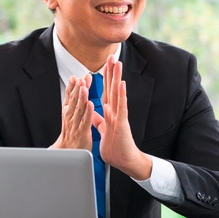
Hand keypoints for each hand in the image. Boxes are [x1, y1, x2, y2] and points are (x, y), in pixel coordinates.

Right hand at [51, 74, 94, 150]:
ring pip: (79, 108)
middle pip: (74, 99)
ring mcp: (76, 124)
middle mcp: (70, 116)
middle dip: (77, 88)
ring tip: (84, 86)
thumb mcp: (71, 114)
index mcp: (68, 111)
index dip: (73, 86)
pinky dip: (88, 112)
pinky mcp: (83, 132)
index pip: (70, 96)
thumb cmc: (72, 132)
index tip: (76, 76)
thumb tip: (79, 88)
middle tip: (80, 77)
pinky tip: (90, 104)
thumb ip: (75, 101)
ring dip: (81, 96)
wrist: (68, 150)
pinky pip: (86, 121)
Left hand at [95, 55, 151, 180]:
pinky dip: (121, 95)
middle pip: (112, 88)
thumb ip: (99, 120)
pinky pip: (121, 106)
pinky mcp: (122, 123)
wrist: (124, 160)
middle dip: (111, 72)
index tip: (105, 65)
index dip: (105, 78)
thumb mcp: (103, 131)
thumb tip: (93, 112)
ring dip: (117, 78)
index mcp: (109, 113)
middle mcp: (115, 111)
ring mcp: (119, 116)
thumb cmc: (115, 147)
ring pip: (117, 93)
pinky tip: (121, 84)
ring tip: (117, 64)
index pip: (106, 91)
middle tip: (112, 57)